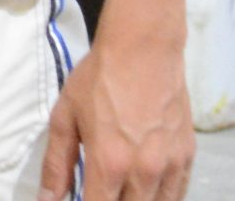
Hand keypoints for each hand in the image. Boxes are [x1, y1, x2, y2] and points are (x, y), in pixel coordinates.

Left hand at [36, 13, 194, 200]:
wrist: (144, 48)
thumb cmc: (100, 78)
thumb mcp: (65, 117)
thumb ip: (56, 164)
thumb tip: (47, 199)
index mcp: (109, 164)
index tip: (80, 200)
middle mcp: (143, 173)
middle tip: (99, 190)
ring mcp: (169, 166)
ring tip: (120, 190)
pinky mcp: (187, 156)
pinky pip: (177, 195)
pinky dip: (160, 198)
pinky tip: (145, 190)